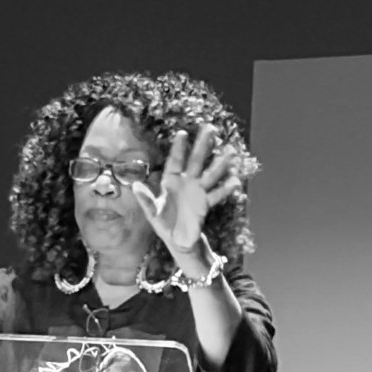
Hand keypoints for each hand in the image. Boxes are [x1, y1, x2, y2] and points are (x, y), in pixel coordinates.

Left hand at [132, 124, 241, 253]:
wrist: (179, 241)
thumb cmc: (163, 225)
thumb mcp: (153, 214)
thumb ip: (146, 200)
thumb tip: (135, 186)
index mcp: (170, 182)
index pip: (175, 161)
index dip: (179, 148)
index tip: (183, 133)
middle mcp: (186, 183)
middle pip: (195, 161)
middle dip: (203, 146)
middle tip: (211, 129)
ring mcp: (197, 192)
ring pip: (210, 175)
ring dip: (220, 164)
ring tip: (231, 152)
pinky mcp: (206, 204)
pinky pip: (217, 194)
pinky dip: (226, 189)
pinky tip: (235, 181)